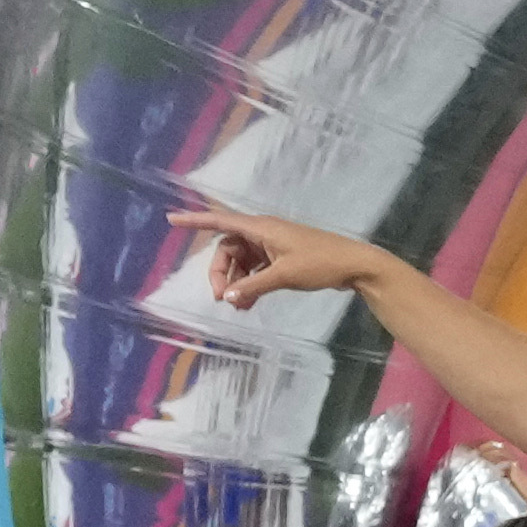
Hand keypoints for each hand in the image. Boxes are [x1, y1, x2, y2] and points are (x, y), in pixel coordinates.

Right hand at [165, 196, 388, 306]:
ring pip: (242, 262)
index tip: (171, 220)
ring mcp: (273, 245)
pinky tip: (248, 303)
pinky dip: (250, 284)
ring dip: (237, 282)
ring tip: (237, 306)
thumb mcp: (284, 275)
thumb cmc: (321, 263)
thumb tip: (228, 297)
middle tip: (223, 299)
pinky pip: (257, 269)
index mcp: (261, 228)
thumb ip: (254, 286)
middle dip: (222, 273)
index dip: (195, 221)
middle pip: (228, 249)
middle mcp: (263, 233)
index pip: (220, 221)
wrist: (355, 266)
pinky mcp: (282, 258)